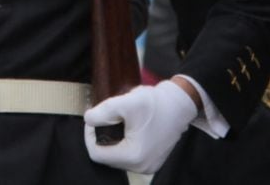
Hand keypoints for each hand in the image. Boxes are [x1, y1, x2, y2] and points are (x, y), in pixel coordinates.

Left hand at [83, 81, 197, 173]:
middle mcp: (141, 167)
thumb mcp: (126, 103)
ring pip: (118, 155)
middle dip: (102, 135)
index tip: (93, 118)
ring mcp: (148, 165)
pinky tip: (128, 126)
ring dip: (113, 138)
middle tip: (104, 116)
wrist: (181, 103)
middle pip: (107, 156)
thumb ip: (103, 112)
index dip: (90, 135)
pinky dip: (124, 141)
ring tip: (117, 119)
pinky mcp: (153, 160)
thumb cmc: (156, 103)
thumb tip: (88, 119)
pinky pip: (130, 154)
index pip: (97, 153)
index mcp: (133, 156)